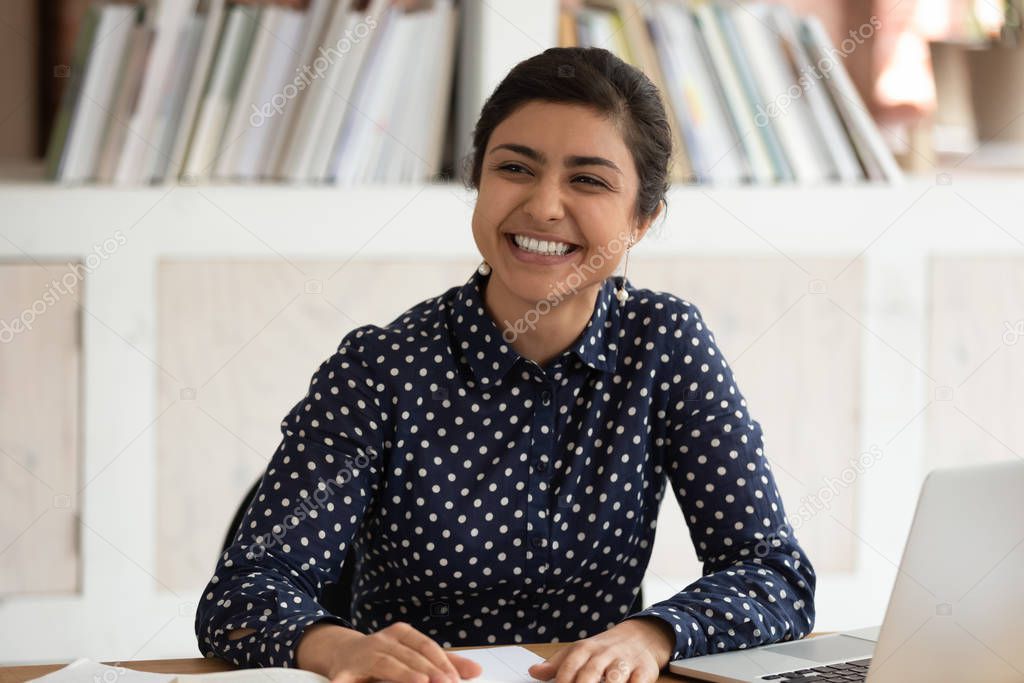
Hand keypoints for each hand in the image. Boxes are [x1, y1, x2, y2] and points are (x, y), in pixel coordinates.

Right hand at [296, 621, 482, 682]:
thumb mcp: (413, 654)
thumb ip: (444, 662)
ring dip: (404, 674)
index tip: (455, 679)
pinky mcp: (343, 673)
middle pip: (410, 656)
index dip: (441, 662)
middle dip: (430, 671)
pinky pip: (348, 681)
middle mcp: (382, 641)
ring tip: (421, 682)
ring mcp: (362, 655)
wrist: (341, 653)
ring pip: (387, 664)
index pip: (426, 646)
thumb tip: (476, 671)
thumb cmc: (384, 656)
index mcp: (401, 634)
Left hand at [527, 618, 674, 682]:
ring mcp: (625, 662)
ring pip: (615, 676)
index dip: (562, 681)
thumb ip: (557, 664)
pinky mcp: (644, 670)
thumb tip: (534, 672)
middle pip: (590, 672)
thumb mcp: (579, 651)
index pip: (569, 665)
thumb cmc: (604, 649)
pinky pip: (638, 682)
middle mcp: (604, 654)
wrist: (641, 635)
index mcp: (585, 649)